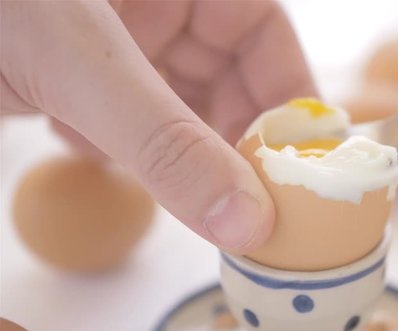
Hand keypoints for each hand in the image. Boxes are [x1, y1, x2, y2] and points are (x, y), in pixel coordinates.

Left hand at [1, 0, 316, 253]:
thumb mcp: (82, 63)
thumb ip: (166, 141)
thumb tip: (246, 219)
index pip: (265, 31)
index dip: (289, 94)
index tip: (299, 164)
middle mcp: (158, 2)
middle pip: (229, 76)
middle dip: (232, 136)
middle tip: (240, 198)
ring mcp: (115, 39)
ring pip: (179, 105)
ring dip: (174, 151)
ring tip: (172, 186)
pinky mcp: (75, 73)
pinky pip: (128, 117)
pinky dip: (121, 146)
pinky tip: (91, 150)